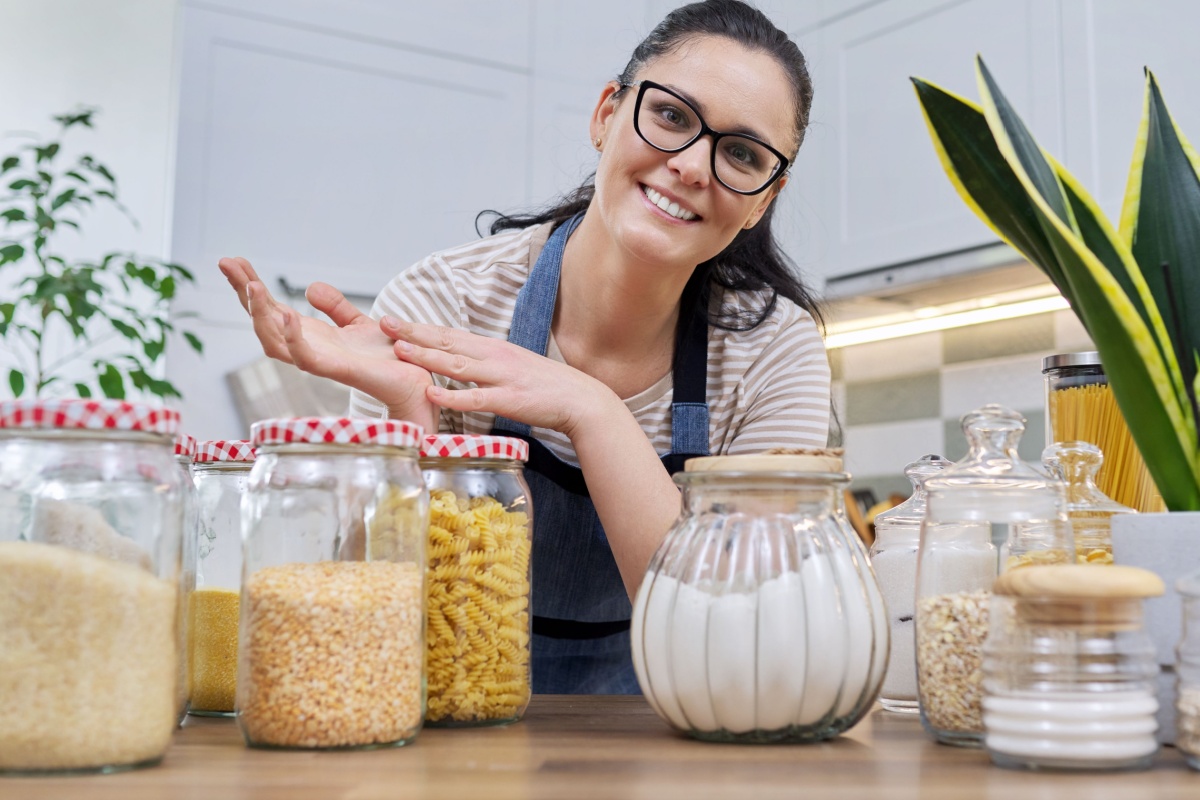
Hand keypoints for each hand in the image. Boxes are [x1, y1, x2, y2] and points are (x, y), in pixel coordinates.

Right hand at [218, 257, 437, 429]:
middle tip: (227, 263)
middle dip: (243, 294)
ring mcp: (320, 361)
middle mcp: (308, 349)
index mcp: (311, 337)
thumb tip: (310, 287)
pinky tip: (286, 315)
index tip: (233, 261)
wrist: (416, 381)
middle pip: (263, 322)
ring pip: (275, 341)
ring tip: (251, 285)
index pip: (271, 310)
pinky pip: (306, 358)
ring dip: (261, 314)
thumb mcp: (359, 323)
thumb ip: (335, 307)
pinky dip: (294, 338)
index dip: (251, 288)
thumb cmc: (389, 358)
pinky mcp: (337, 371)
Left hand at [379, 316, 618, 438]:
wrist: (579, 399)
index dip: (419, 327)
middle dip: (413, 332)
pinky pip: (475, 398)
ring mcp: (500, 377)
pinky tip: (432, 393)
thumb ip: (486, 363)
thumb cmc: (546, 385)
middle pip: (446, 342)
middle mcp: (493, 357)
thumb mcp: (512, 366)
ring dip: (426, 356)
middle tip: (384, 323)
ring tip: (399, 349)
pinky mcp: (508, 399)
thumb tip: (461, 360)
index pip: (449, 334)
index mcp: (492, 348)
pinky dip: (452, 396)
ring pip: (456, 365)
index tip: (393, 320)